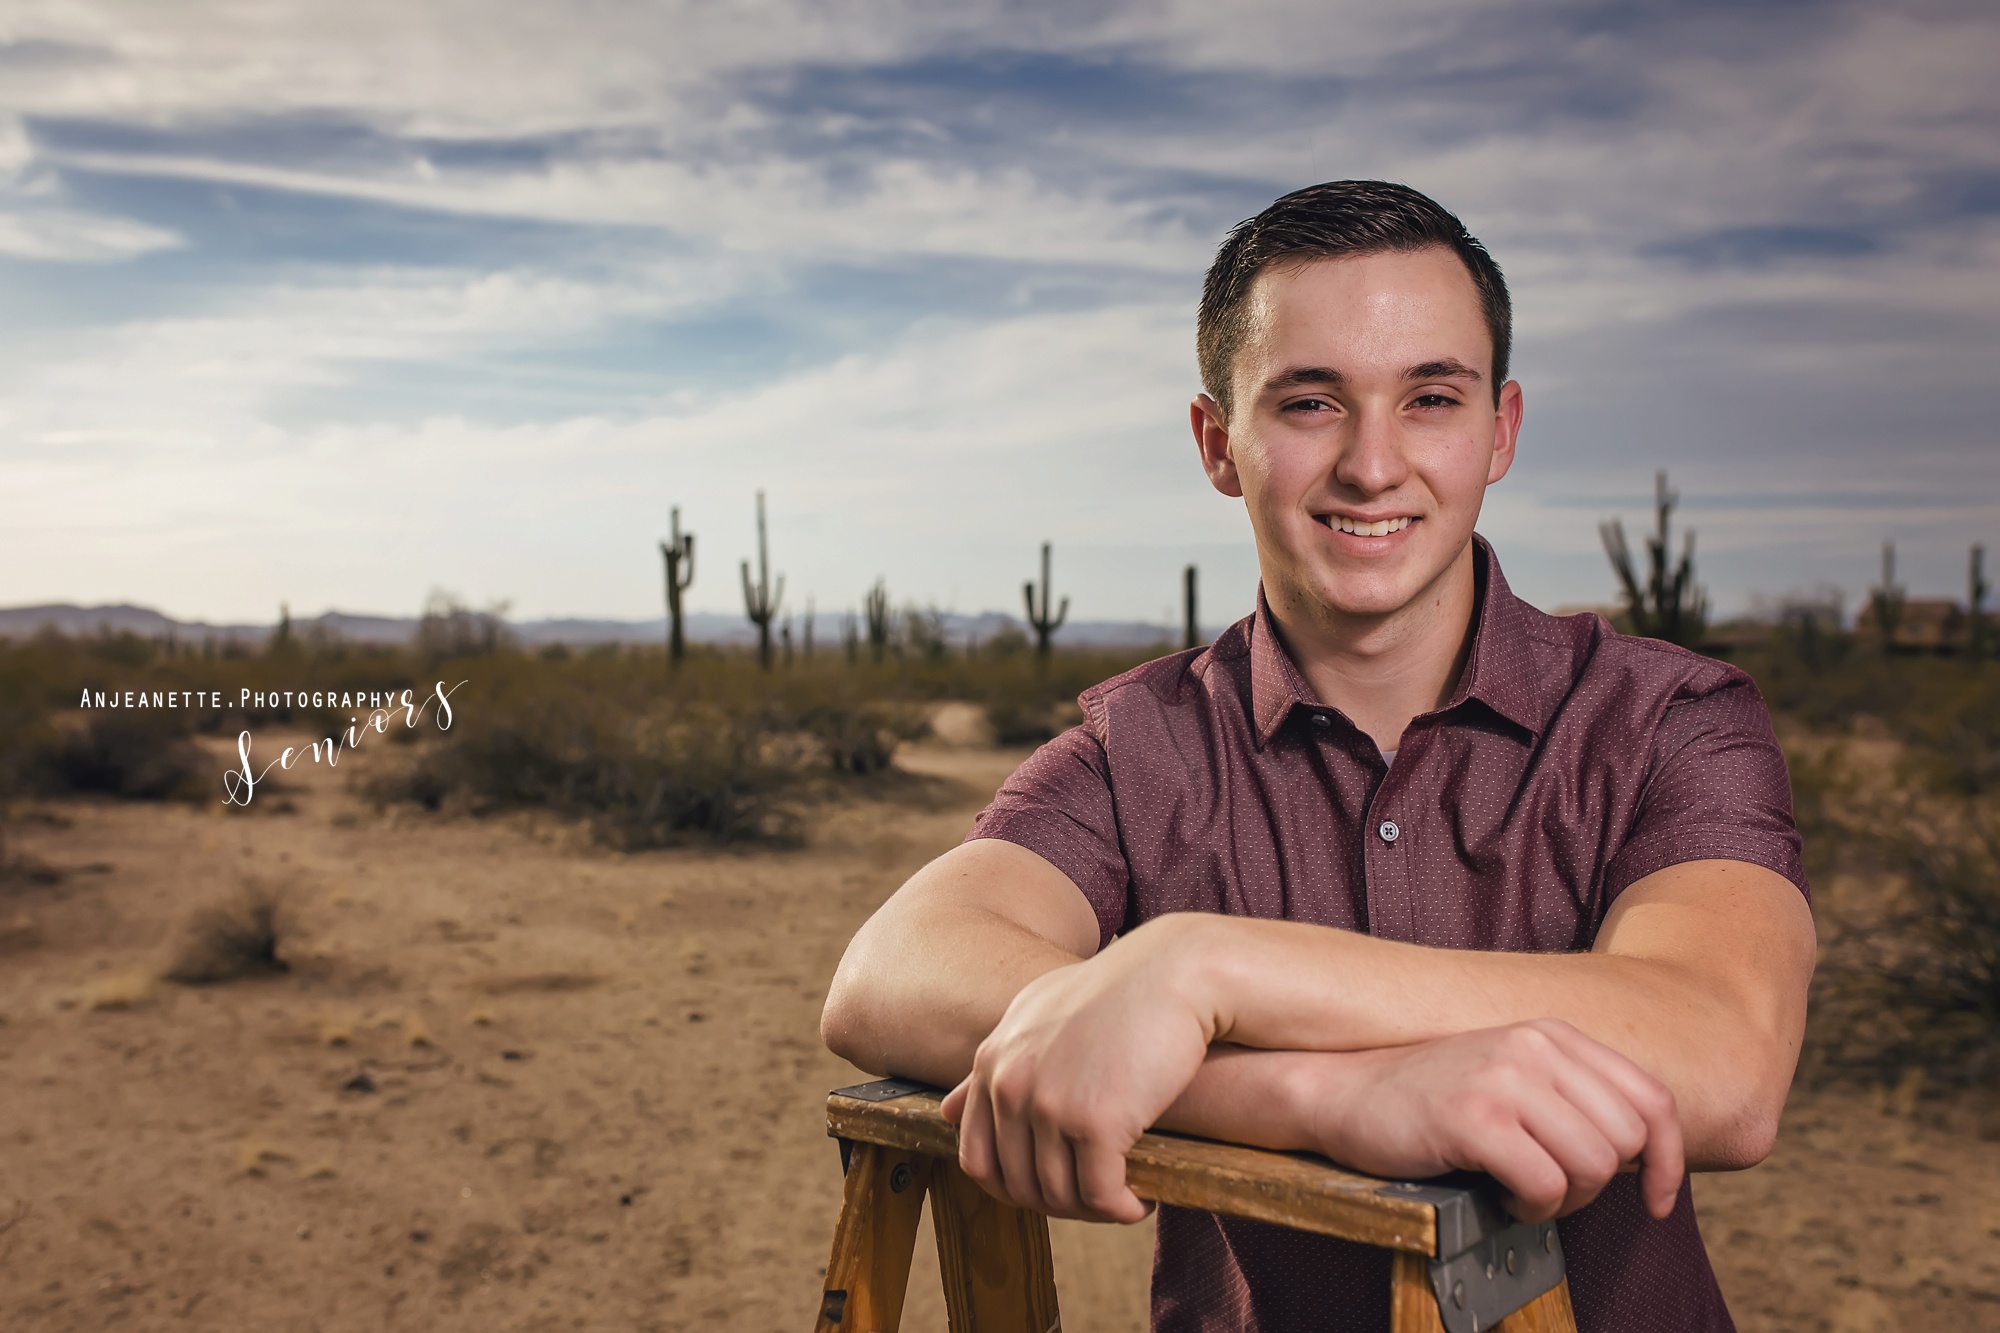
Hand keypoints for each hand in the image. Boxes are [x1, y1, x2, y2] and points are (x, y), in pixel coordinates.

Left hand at [940, 928, 1212, 1223]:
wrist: (1175, 972)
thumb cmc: (1115, 992)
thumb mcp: (1037, 1014)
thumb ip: (994, 1063)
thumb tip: (945, 1111)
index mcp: (992, 1061)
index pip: (977, 1158)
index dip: (1014, 1189)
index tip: (1053, 1188)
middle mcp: (1010, 1083)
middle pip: (1017, 1184)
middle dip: (1057, 1204)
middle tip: (1094, 1199)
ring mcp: (1049, 1103)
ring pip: (1059, 1195)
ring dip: (1092, 1210)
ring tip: (1120, 1199)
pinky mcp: (1096, 1121)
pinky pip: (1100, 1194)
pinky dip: (1120, 1209)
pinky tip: (1139, 1200)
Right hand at [1298, 1020, 1683, 1221]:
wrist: (1343, 1093)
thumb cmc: (1430, 1099)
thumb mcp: (1512, 1078)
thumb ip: (1573, 1096)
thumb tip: (1646, 1154)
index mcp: (1553, 1035)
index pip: (1653, 1100)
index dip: (1670, 1161)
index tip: (1656, 1199)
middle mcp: (1535, 1046)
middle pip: (1627, 1140)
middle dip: (1601, 1185)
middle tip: (1553, 1190)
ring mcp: (1504, 1079)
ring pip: (1594, 1164)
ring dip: (1564, 1199)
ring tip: (1522, 1190)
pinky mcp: (1474, 1117)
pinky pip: (1546, 1184)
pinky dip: (1532, 1207)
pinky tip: (1502, 1195)